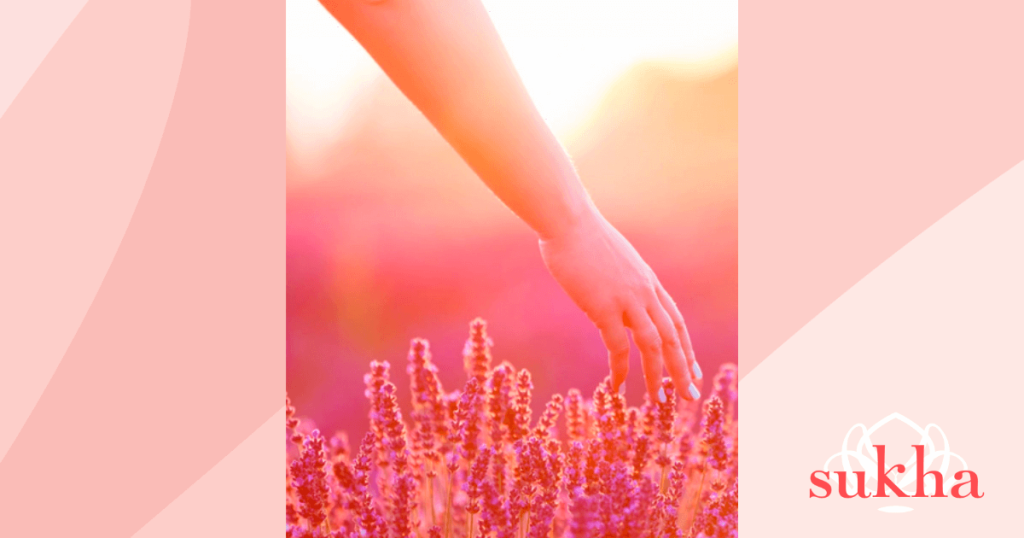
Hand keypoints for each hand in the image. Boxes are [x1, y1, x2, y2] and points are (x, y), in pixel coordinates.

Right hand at [539, 209, 701, 401]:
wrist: (567, 220)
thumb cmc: (580, 235)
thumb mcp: (612, 258)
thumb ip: (619, 278)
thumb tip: (613, 288)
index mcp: (647, 281)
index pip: (675, 320)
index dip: (685, 348)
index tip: (692, 369)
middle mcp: (644, 292)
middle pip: (673, 337)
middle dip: (683, 369)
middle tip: (690, 395)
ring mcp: (627, 299)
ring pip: (653, 346)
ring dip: (658, 376)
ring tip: (660, 402)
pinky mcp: (603, 307)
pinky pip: (618, 346)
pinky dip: (621, 369)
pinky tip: (618, 386)